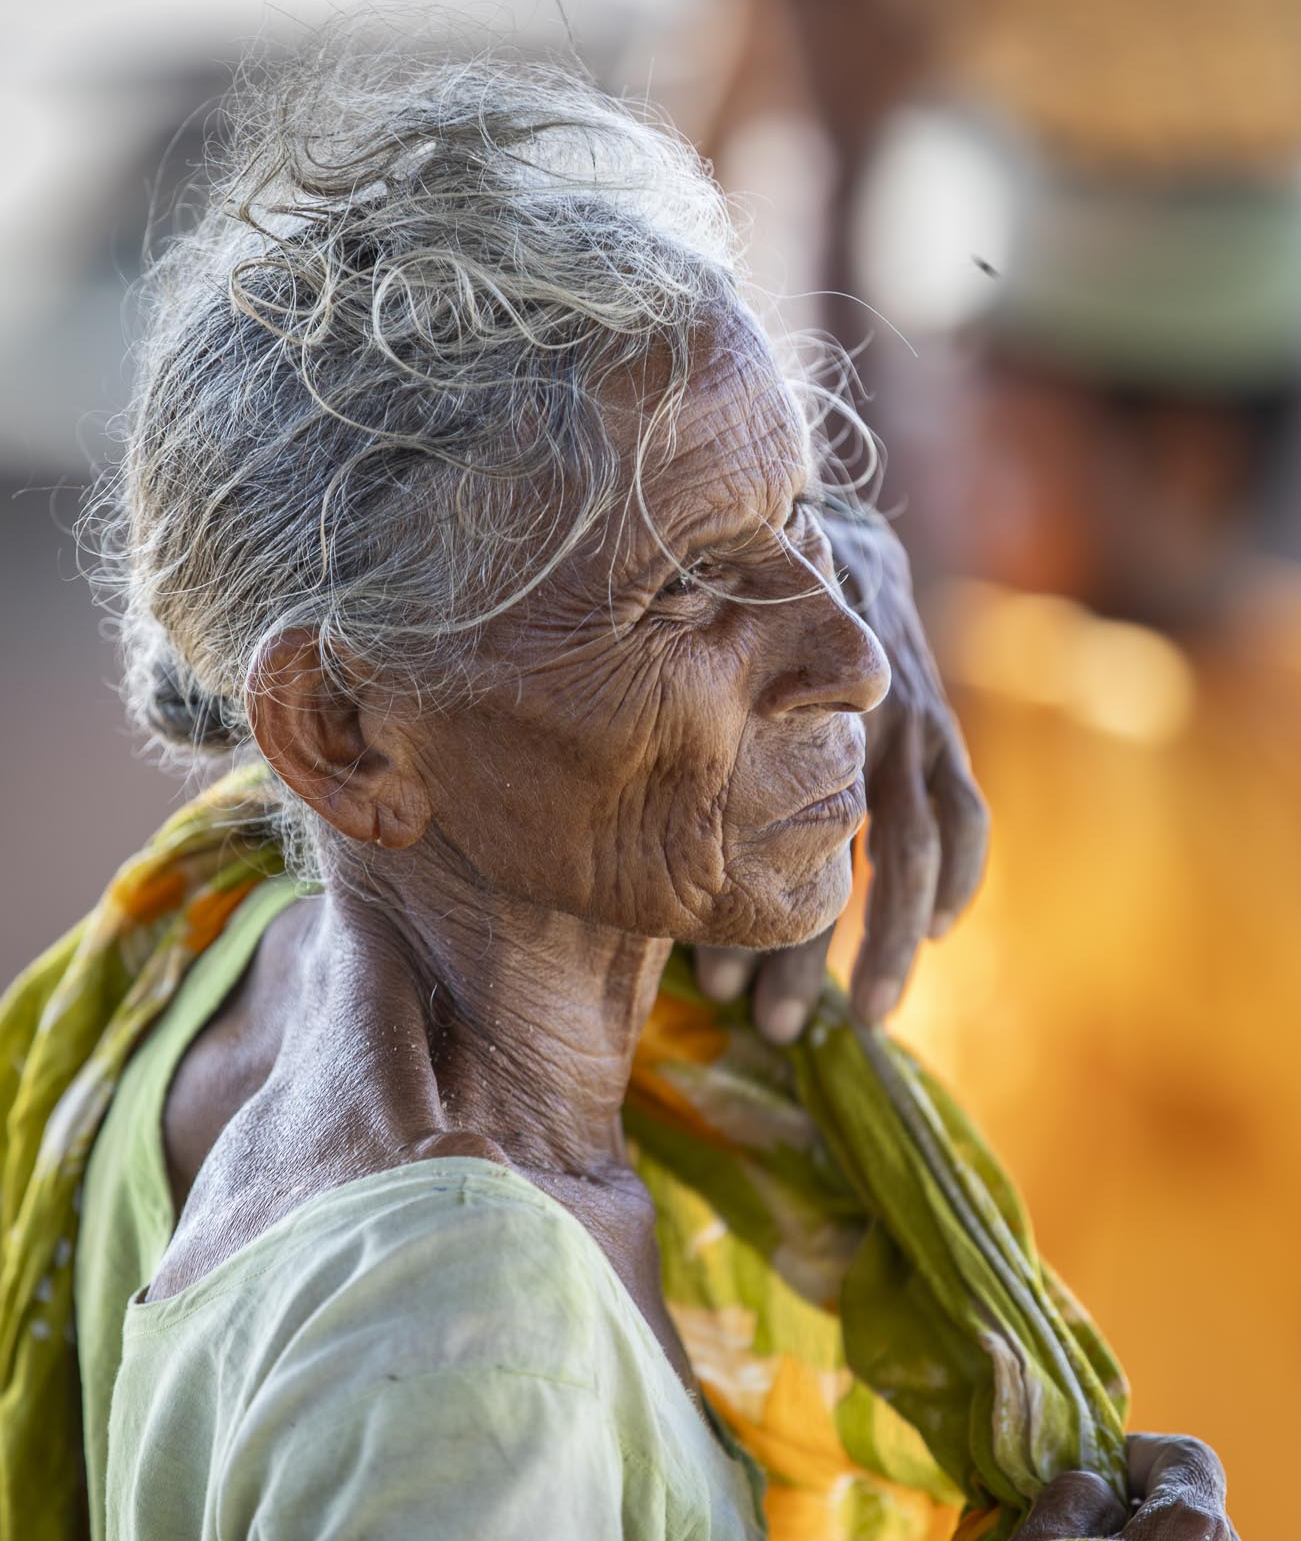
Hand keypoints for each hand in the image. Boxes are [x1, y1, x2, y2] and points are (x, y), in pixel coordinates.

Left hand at [693, 516, 988, 1039]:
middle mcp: (852, 708)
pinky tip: (936, 933)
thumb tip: (575, 827)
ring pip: (918, 842)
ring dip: (895, 936)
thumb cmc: (713, 601)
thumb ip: (659, 721)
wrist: (808, 512)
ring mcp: (905, 713)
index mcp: (783, 698)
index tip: (716, 993)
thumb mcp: (680, 648)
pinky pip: (964, 810)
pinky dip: (957, 877)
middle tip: (777, 1028)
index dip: (755, 921)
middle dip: (813, 946)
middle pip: (846, 847)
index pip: (780, 830)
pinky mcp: (935, 722)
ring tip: (871, 1016)